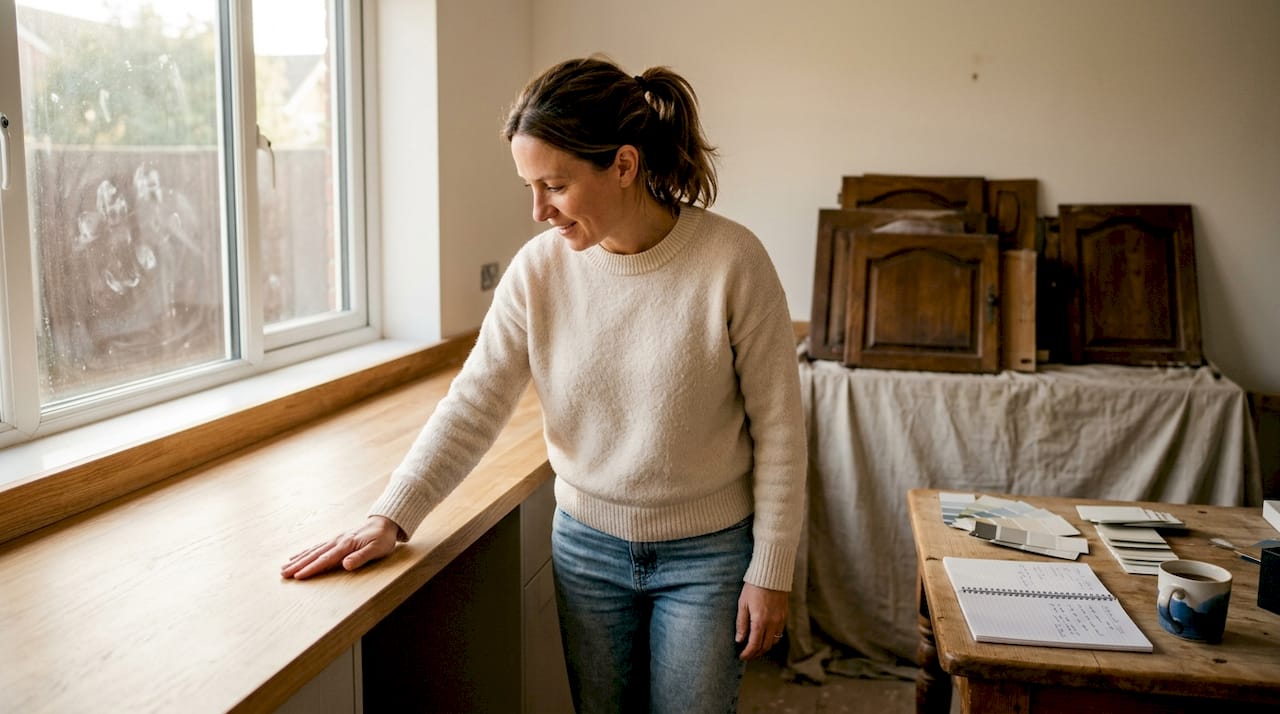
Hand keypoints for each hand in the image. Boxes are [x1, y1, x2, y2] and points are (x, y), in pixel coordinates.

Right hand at [281, 515, 399, 579]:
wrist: (384, 523)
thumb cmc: (382, 539)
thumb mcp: (377, 549)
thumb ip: (361, 557)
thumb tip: (345, 565)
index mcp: (346, 545)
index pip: (326, 559)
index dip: (311, 568)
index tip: (298, 576)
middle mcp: (337, 541)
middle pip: (314, 555)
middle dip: (298, 565)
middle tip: (283, 574)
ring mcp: (335, 540)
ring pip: (312, 551)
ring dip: (298, 560)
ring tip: (284, 568)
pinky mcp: (335, 540)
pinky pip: (316, 547)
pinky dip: (304, 552)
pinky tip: (296, 557)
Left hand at [734, 582, 788, 660]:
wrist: (771, 574)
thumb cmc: (753, 587)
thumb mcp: (743, 604)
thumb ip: (741, 623)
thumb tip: (739, 640)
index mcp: (760, 621)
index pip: (754, 645)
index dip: (748, 654)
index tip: (742, 656)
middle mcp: (772, 623)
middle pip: (765, 647)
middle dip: (756, 653)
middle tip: (747, 654)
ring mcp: (780, 620)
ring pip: (773, 641)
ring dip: (764, 647)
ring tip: (755, 646)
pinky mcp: (784, 615)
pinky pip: (779, 633)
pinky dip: (771, 638)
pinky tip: (764, 635)